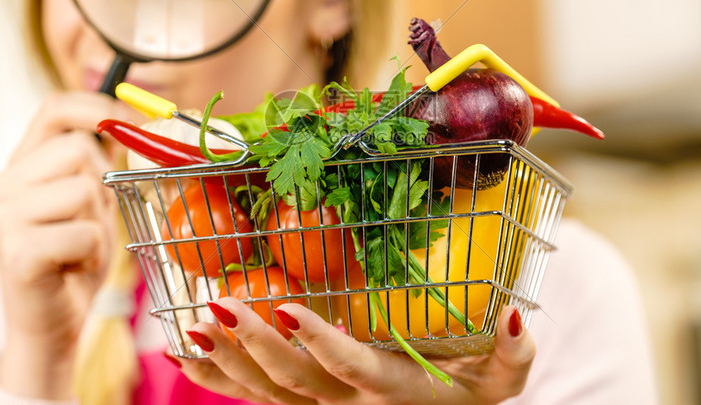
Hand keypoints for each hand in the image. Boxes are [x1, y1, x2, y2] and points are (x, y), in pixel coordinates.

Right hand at [0, 92, 130, 397]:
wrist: (52, 321)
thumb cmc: (76, 256)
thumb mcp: (95, 200)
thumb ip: (104, 162)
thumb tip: (142, 121)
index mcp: (23, 165)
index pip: (54, 108)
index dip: (97, 106)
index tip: (132, 121)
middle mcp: (5, 184)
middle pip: (78, 149)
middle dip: (102, 185)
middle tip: (91, 220)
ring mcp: (6, 218)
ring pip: (85, 189)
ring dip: (100, 223)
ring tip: (82, 246)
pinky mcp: (18, 253)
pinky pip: (84, 232)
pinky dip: (94, 252)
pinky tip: (75, 266)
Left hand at [175, 298, 534, 404]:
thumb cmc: (467, 395)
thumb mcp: (503, 382)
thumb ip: (512, 354)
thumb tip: (512, 312)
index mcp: (392, 391)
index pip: (352, 367)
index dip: (320, 341)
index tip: (288, 306)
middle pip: (293, 381)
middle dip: (254, 344)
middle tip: (220, 305)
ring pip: (265, 394)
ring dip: (227, 361)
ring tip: (195, 325)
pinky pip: (253, 399)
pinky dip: (218, 379)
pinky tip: (187, 354)